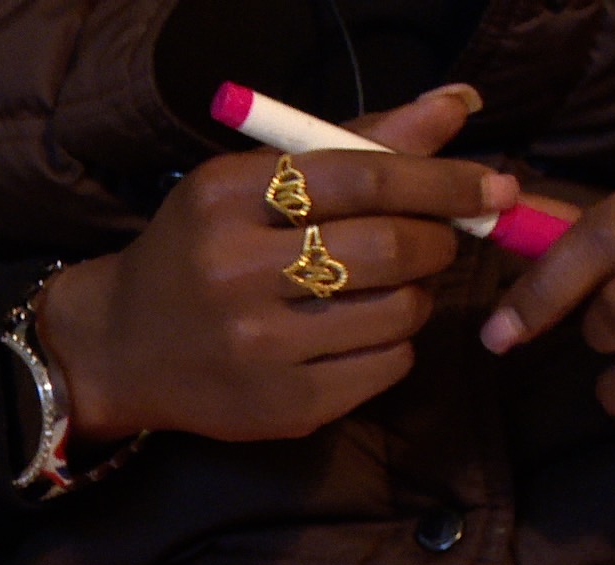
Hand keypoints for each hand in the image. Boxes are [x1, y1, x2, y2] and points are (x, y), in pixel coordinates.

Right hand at [39, 87, 519, 442]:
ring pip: (400, 310)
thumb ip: (356, 144)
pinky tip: (367, 331)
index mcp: (225, 196)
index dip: (443, 179)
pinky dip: (399, 342)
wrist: (122, 346)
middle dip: (438, 239)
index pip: (363, 175)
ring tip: (393, 286)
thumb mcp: (254, 182)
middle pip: (391, 245)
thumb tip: (454, 109)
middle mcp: (234, 270)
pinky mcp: (287, 405)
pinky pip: (390, 365)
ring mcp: (260, 346)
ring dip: (419, 294)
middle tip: (440, 238)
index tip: (492, 185)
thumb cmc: (206, 248)